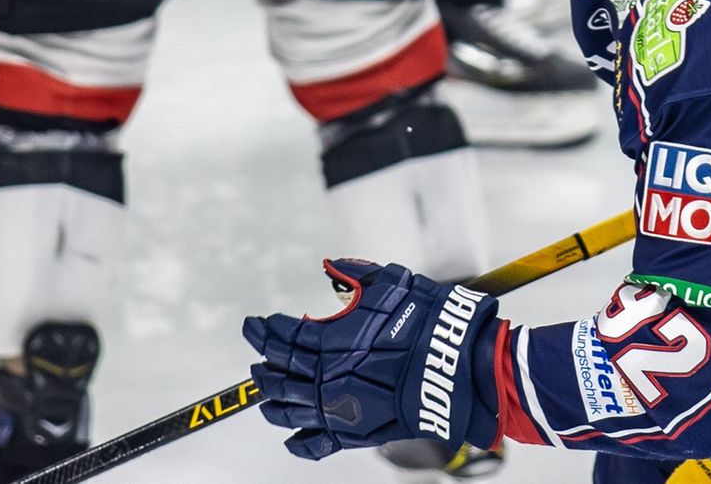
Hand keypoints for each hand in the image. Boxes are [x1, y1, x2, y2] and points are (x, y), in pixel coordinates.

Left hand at [244, 259, 503, 459]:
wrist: (456, 365)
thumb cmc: (426, 320)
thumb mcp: (390, 282)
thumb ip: (356, 275)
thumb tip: (334, 267)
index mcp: (328, 340)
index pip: (282, 335)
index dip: (264, 328)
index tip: (254, 323)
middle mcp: (324, 377)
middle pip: (278, 371)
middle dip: (263, 360)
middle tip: (257, 352)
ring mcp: (337, 408)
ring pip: (288, 408)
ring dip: (271, 398)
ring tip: (264, 392)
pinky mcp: (356, 432)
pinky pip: (317, 444)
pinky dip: (299, 443)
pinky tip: (290, 439)